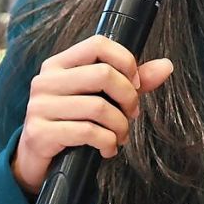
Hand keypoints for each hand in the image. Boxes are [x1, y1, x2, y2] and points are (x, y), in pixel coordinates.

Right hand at [11, 35, 173, 194]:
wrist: (37, 160)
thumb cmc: (72, 123)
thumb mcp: (101, 98)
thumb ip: (131, 82)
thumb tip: (166, 65)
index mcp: (59, 64)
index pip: (98, 44)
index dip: (126, 62)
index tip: (136, 84)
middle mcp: (46, 80)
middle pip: (103, 74)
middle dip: (128, 98)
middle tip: (131, 115)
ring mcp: (39, 106)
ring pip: (99, 107)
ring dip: (120, 127)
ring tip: (120, 136)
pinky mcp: (39, 133)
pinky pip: (87, 132)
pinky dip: (107, 143)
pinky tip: (107, 150)